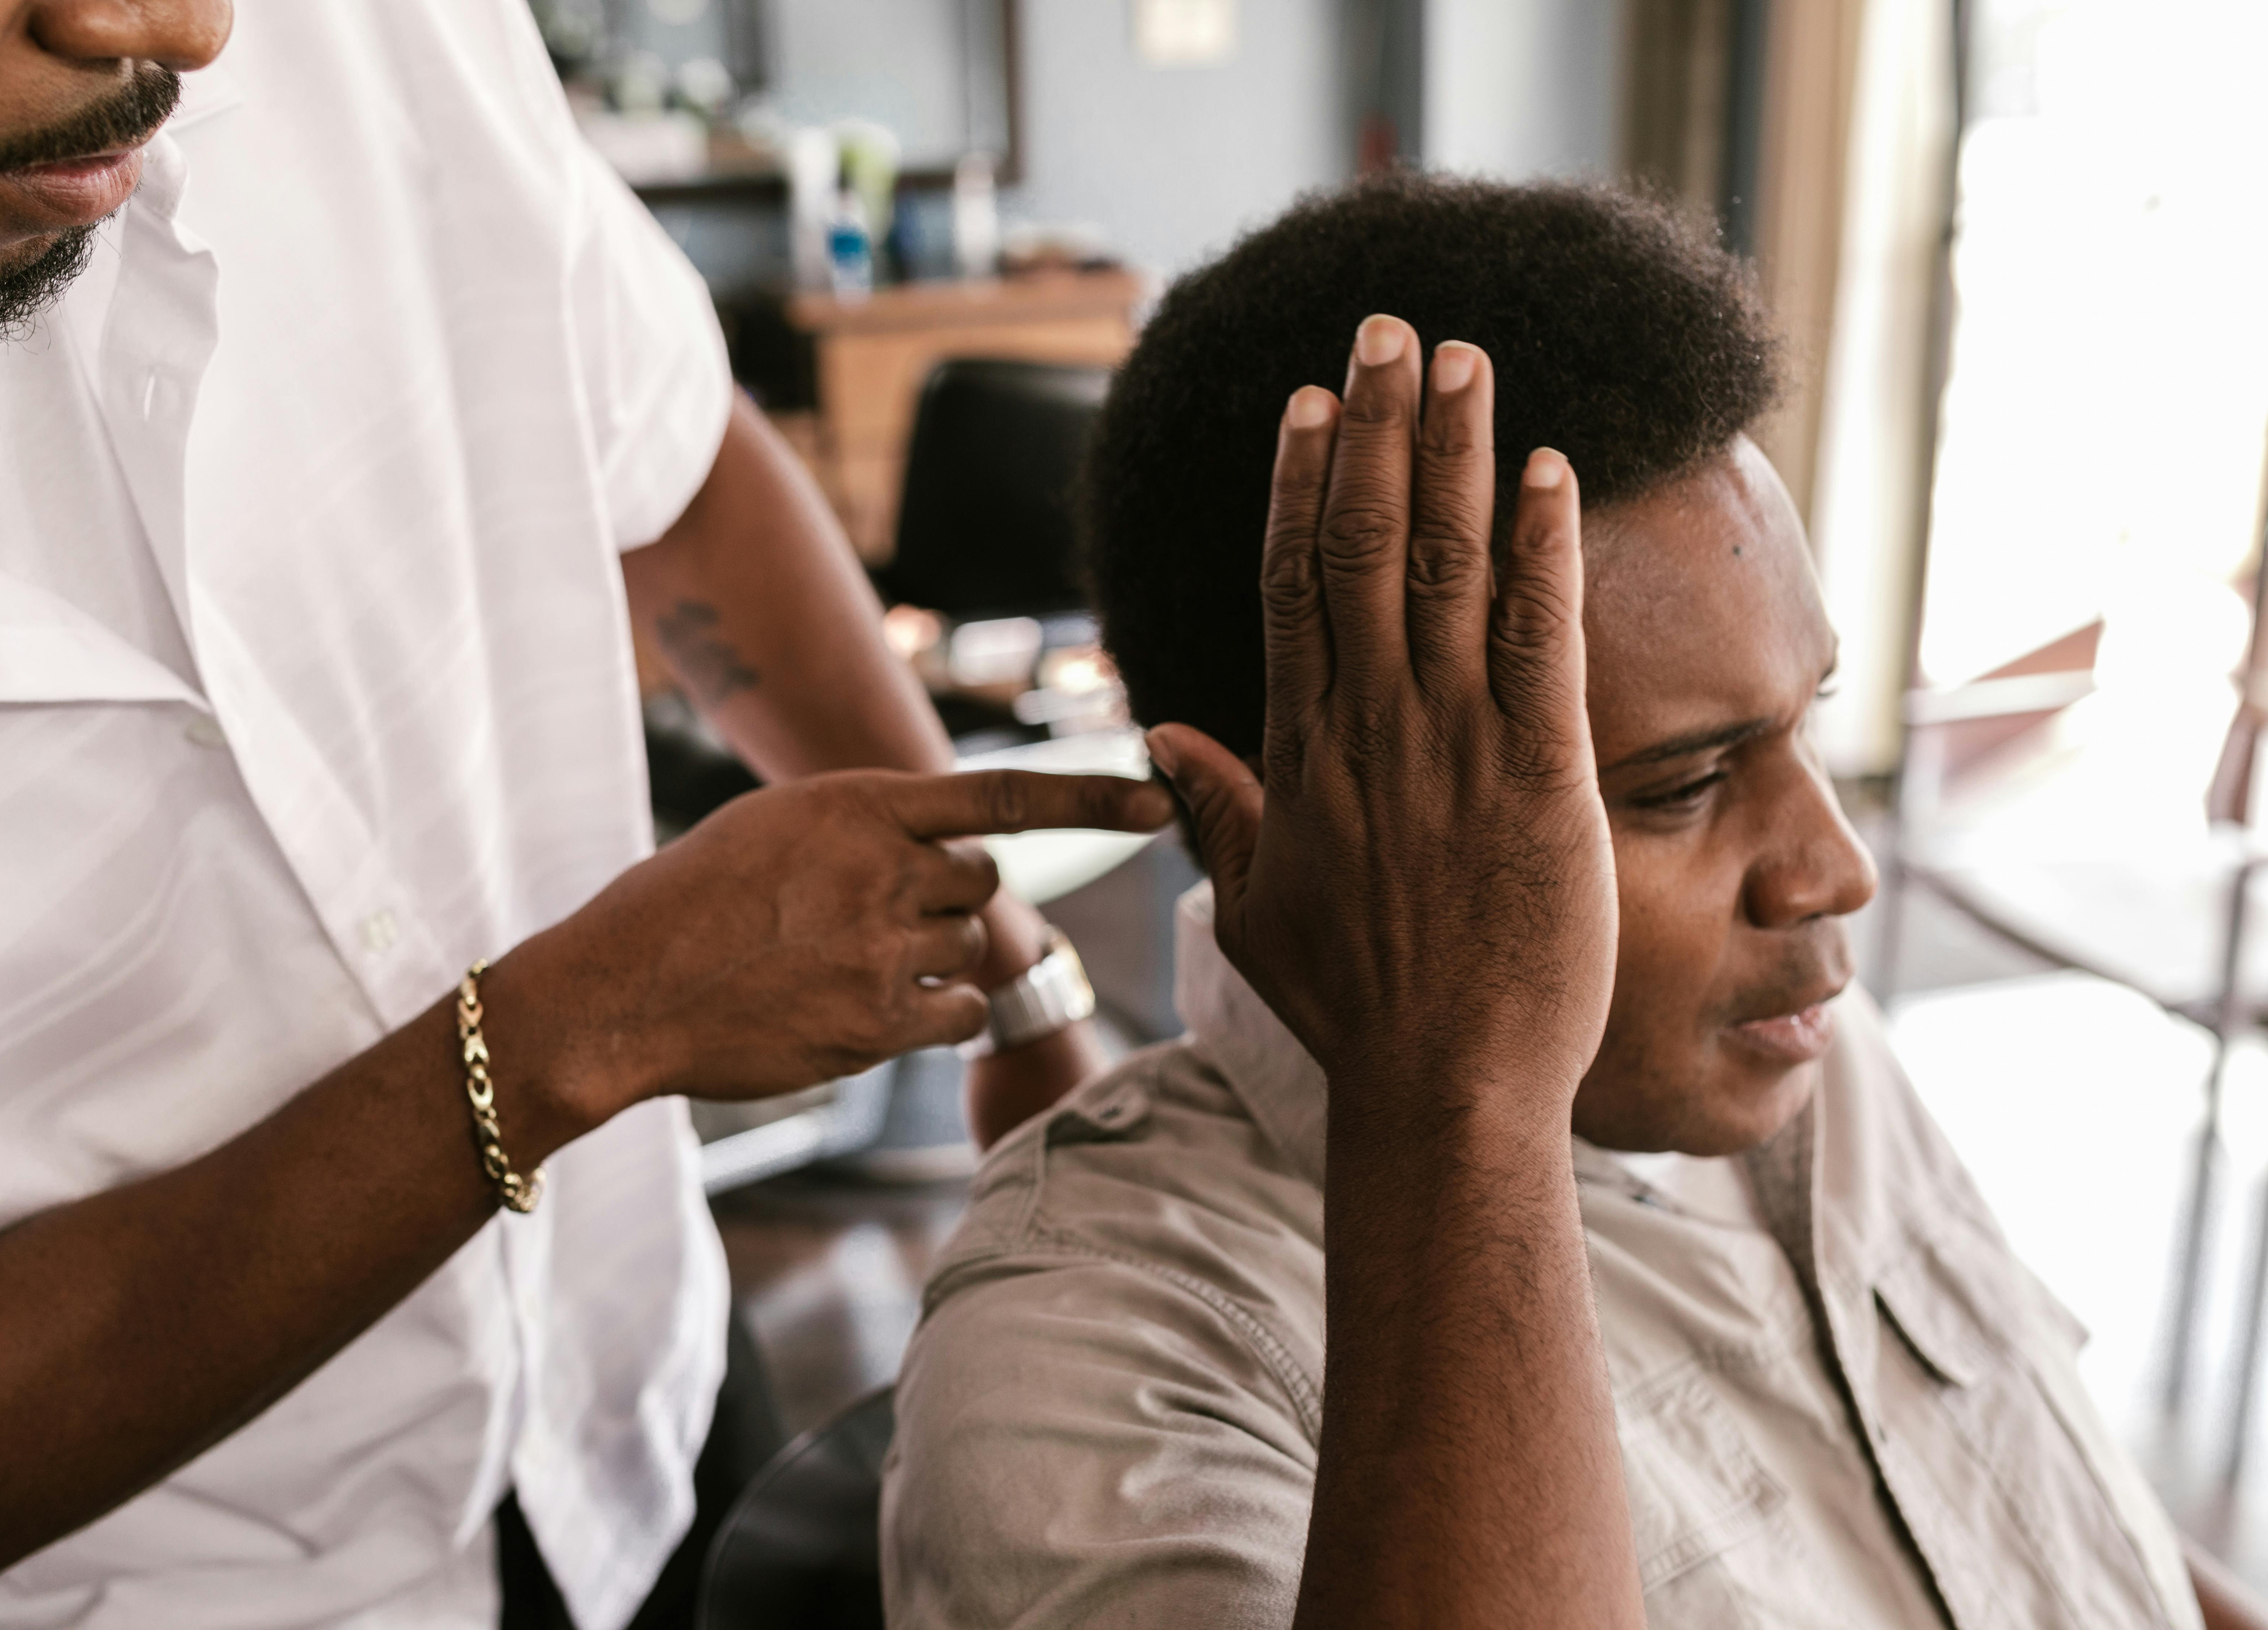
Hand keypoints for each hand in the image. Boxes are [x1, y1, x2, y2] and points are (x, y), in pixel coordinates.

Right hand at [498, 768, 1169, 1122]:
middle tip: (873, 914)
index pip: (1003, 797)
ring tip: (842, 961)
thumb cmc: (690, 903)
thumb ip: (864, 831)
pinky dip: (935, 1012)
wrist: (625, 990)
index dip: (1090, 798)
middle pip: (981, 883)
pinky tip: (868, 1008)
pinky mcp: (877, 1025)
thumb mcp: (776, 830)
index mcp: (857, 808)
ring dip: (929, 955)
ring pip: (967, 947)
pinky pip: (959, 1012)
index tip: (1159, 801)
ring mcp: (882, 951)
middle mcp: (881, 872)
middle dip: (947, 897)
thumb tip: (940, 851)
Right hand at [1146, 317, 1615, 1136]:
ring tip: (1462, 356)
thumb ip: (1215, 811)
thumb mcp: (1252, 910)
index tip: (1308, 401)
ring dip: (1454, 452)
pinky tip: (1548, 466)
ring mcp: (1456, 745)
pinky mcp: (1542, 774)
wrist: (1443, 1087)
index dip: (1300, 480)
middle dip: (1374, 427)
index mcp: (1303, 751)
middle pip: (1362, 544)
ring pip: (1448, 566)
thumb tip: (1163, 738)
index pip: (1292, 583)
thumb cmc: (1353, 1008)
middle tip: (1385, 328)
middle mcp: (1372, 725)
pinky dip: (1544, 546)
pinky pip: (1544, 635)